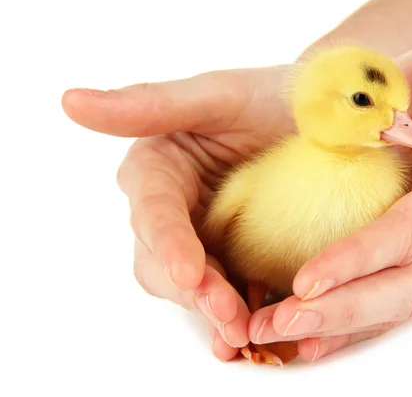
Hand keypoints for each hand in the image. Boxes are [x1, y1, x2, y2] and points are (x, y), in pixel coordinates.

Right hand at [61, 65, 295, 359]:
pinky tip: (252, 332)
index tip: (189, 273)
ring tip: (242, 332)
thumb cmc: (271, 98)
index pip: (154, 212)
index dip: (168, 244)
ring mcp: (202, 237)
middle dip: (193, 291)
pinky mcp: (231, 256)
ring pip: (189, 286)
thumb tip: (71, 100)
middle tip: (229, 315)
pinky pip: (224, 292)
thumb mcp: (217, 95)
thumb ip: (148, 105)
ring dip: (212, 312)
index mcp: (158, 169)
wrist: (324, 121)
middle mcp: (172, 208)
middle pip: (164, 261)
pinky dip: (234, 314)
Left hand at [247, 37, 411, 361]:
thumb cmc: (405, 101)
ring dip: (341, 327)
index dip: (363, 256)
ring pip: (400, 308)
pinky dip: (351, 330)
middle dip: (347, 309)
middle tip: (285, 321)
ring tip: (283, 334)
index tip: (305, 279)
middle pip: (410, 284)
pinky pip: (391, 314)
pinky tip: (311, 342)